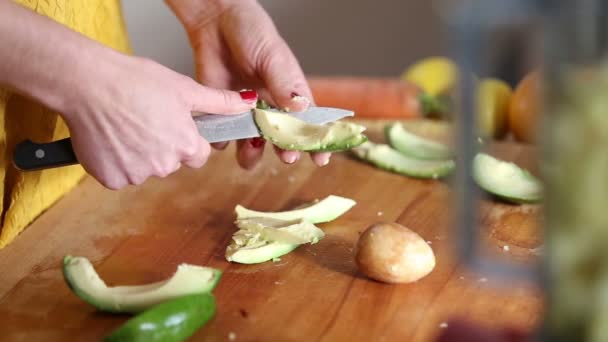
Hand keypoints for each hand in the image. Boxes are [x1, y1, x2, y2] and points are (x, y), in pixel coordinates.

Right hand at [62, 53, 256, 188]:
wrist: (88, 84)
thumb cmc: (135, 81)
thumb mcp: (183, 88)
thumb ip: (219, 102)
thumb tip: (248, 103)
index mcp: (186, 145)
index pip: (198, 155)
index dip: (187, 139)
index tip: (172, 124)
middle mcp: (164, 165)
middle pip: (171, 162)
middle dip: (162, 146)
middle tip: (144, 119)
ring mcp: (136, 174)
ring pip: (144, 169)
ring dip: (138, 153)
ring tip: (124, 124)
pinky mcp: (111, 178)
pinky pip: (119, 174)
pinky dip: (114, 160)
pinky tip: (109, 137)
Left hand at [167, 0, 330, 168]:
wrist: (215, 23)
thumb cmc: (251, 33)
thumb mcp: (273, 57)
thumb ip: (285, 85)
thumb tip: (301, 109)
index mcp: (289, 95)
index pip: (308, 124)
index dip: (315, 142)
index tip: (320, 160)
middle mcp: (270, 108)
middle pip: (281, 140)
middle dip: (285, 151)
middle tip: (286, 156)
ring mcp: (245, 114)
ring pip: (252, 146)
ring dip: (252, 153)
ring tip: (250, 149)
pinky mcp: (221, 113)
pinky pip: (223, 138)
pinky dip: (222, 140)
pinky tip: (222, 132)